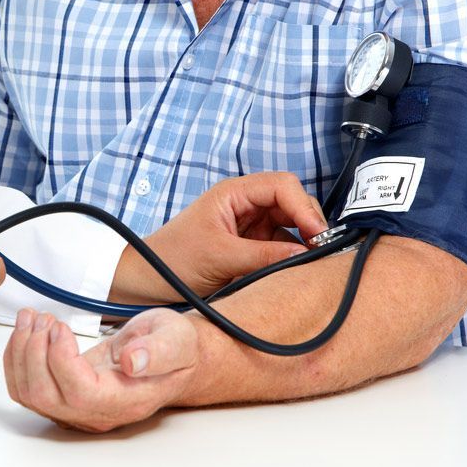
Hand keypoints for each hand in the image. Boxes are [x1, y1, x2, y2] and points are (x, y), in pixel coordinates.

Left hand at [4, 308, 198, 432]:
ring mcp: (78, 409)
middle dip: (33, 352)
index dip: (60, 360)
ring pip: (29, 395)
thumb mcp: (176, 339)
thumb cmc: (174, 349)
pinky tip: (26, 333)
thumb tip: (134, 363)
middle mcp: (97, 412)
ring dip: (20, 353)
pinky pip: (26, 389)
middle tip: (42, 318)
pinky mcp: (63, 397)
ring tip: (32, 318)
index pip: (79, 393)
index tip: (60, 327)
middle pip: (45, 397)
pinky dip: (16, 360)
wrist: (171, 358)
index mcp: (126, 400)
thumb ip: (159, 351)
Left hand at [109, 172, 327, 303]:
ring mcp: (248, 226)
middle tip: (320, 250)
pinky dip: (290, 256)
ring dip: (302, 241)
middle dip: (308, 223)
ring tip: (310, 263)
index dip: (304, 206)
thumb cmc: (171, 259)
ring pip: (289, 227)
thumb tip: (304, 255)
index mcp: (233, 193)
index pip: (282, 186)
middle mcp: (244, 205)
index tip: (317, 233)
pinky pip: (279, 247)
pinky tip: (295, 269)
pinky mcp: (249, 247)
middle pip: (292, 203)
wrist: (146, 281)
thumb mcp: (220, 257)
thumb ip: (264, 256)